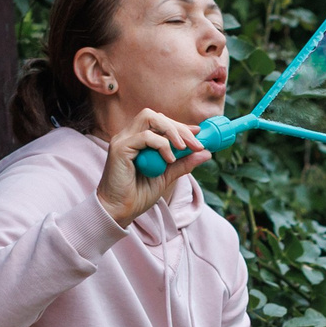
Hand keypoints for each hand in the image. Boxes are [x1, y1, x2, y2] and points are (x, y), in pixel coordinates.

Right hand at [96, 108, 209, 225]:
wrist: (120, 210)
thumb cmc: (138, 194)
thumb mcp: (167, 176)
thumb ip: (183, 163)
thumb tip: (206, 153)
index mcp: (138, 140)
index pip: (160, 122)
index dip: (180, 126)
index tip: (199, 135)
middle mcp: (129, 135)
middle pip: (156, 116)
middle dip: (179, 128)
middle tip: (195, 144)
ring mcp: (123, 140)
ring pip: (149, 118)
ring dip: (171, 131)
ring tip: (182, 148)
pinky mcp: (119, 148)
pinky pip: (144, 136)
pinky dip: (161, 145)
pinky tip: (168, 159)